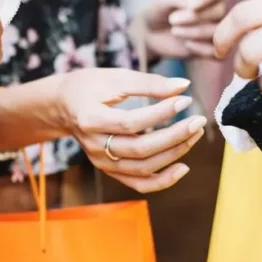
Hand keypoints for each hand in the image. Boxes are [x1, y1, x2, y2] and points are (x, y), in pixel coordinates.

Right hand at [56, 69, 206, 192]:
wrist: (64, 106)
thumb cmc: (89, 87)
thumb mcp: (115, 77)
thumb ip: (148, 83)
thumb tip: (183, 86)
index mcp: (91, 119)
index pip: (131, 122)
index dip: (161, 113)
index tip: (184, 100)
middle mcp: (94, 145)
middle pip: (140, 149)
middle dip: (174, 136)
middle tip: (198, 121)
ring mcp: (101, 161)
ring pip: (143, 168)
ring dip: (174, 154)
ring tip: (194, 135)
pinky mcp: (109, 170)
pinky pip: (138, 183)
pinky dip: (162, 180)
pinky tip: (183, 167)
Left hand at [130, 0, 225, 65]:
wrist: (150, 34)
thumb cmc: (158, 11)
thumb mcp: (164, 1)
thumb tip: (193, 5)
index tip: (190, 6)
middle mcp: (217, 9)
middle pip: (219, 12)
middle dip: (194, 17)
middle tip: (172, 19)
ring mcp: (216, 29)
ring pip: (217, 32)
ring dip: (195, 32)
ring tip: (174, 31)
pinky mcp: (211, 48)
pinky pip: (217, 51)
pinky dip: (201, 49)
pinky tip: (187, 44)